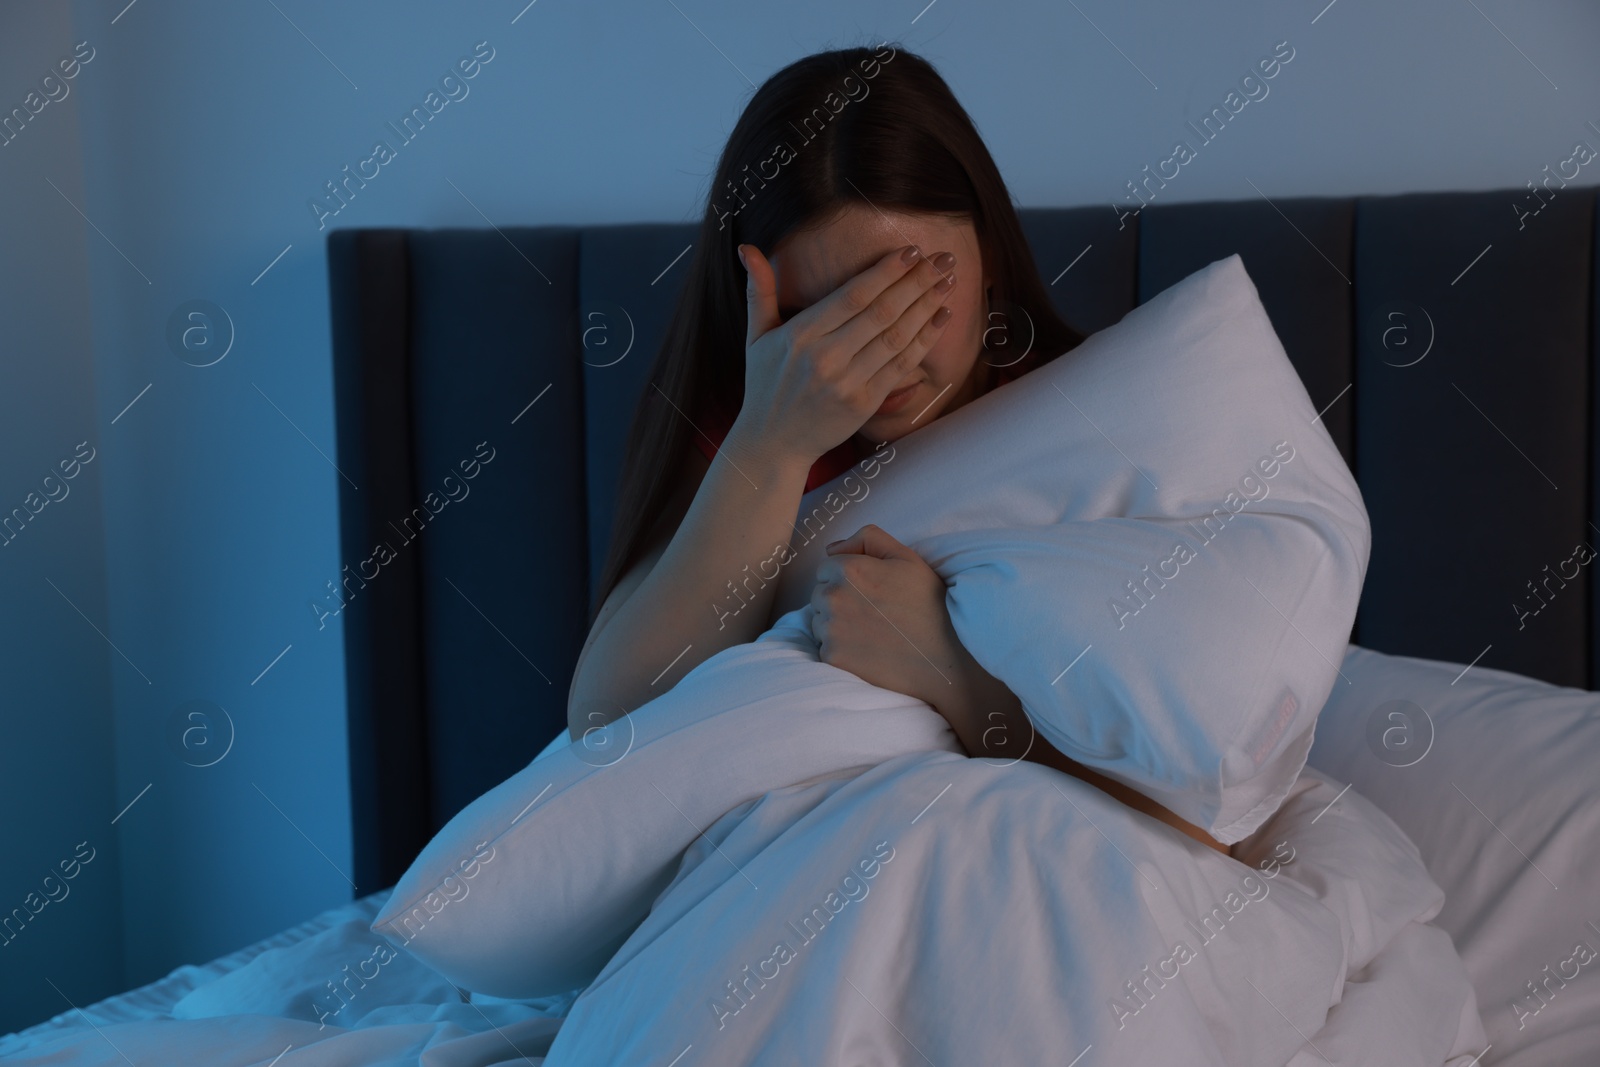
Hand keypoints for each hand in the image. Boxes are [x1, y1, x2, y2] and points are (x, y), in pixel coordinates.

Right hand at [732, 242, 955, 465]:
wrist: (772, 443)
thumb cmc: (765, 386)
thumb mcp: (756, 337)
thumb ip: (759, 291)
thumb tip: (748, 247)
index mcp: (801, 335)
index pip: (853, 295)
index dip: (886, 271)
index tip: (912, 251)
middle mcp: (825, 357)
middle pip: (882, 311)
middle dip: (917, 281)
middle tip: (944, 259)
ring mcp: (847, 382)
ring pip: (896, 336)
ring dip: (926, 306)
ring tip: (948, 281)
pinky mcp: (864, 403)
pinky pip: (901, 366)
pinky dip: (924, 340)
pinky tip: (941, 317)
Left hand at [811, 524, 968, 714]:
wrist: (943, 658)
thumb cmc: (929, 605)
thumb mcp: (907, 558)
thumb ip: (868, 539)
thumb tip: (832, 548)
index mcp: (849, 569)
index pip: (826, 568)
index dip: (849, 579)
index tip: (871, 592)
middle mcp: (833, 596)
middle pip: (820, 594)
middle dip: (839, 601)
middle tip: (874, 614)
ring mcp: (830, 629)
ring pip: (820, 621)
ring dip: (838, 625)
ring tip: (872, 632)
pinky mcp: (832, 657)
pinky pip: (826, 648)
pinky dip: (841, 649)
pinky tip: (868, 650)